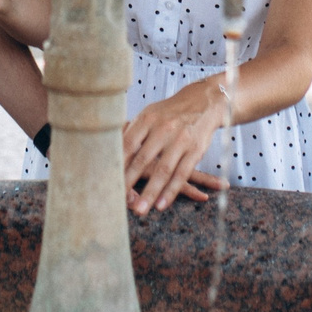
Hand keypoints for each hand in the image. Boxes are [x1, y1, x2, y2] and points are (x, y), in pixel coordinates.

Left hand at [122, 82, 232, 213]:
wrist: (204, 101)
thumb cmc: (170, 112)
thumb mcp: (149, 114)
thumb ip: (132, 132)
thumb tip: (110, 151)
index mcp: (147, 119)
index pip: (127, 144)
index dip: (117, 164)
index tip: (107, 181)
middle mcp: (163, 129)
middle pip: (142, 159)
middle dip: (130, 182)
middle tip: (118, 201)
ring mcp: (180, 140)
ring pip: (163, 171)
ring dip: (151, 193)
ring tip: (140, 210)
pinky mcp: (195, 150)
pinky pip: (181, 174)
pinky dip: (170, 192)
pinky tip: (161, 205)